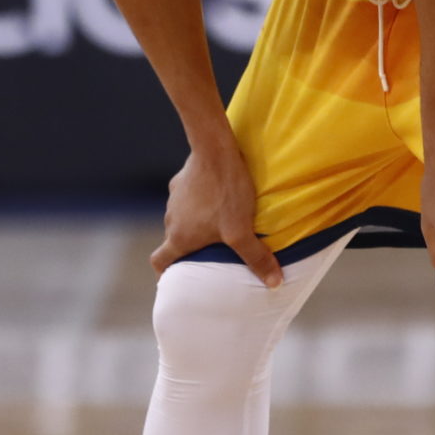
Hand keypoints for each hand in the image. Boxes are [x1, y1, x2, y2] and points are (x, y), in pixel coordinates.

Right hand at [151, 137, 280, 285]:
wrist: (216, 150)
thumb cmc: (226, 193)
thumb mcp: (241, 230)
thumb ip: (256, 258)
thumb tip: (275, 283)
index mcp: (179, 237)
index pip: (159, 262)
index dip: (166, 273)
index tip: (177, 276)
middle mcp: (171, 219)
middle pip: (174, 240)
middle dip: (189, 248)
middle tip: (210, 253)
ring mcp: (174, 199)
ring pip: (181, 219)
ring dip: (195, 224)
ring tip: (219, 224)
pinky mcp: (181, 180)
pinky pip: (187, 198)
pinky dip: (199, 202)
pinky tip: (219, 197)